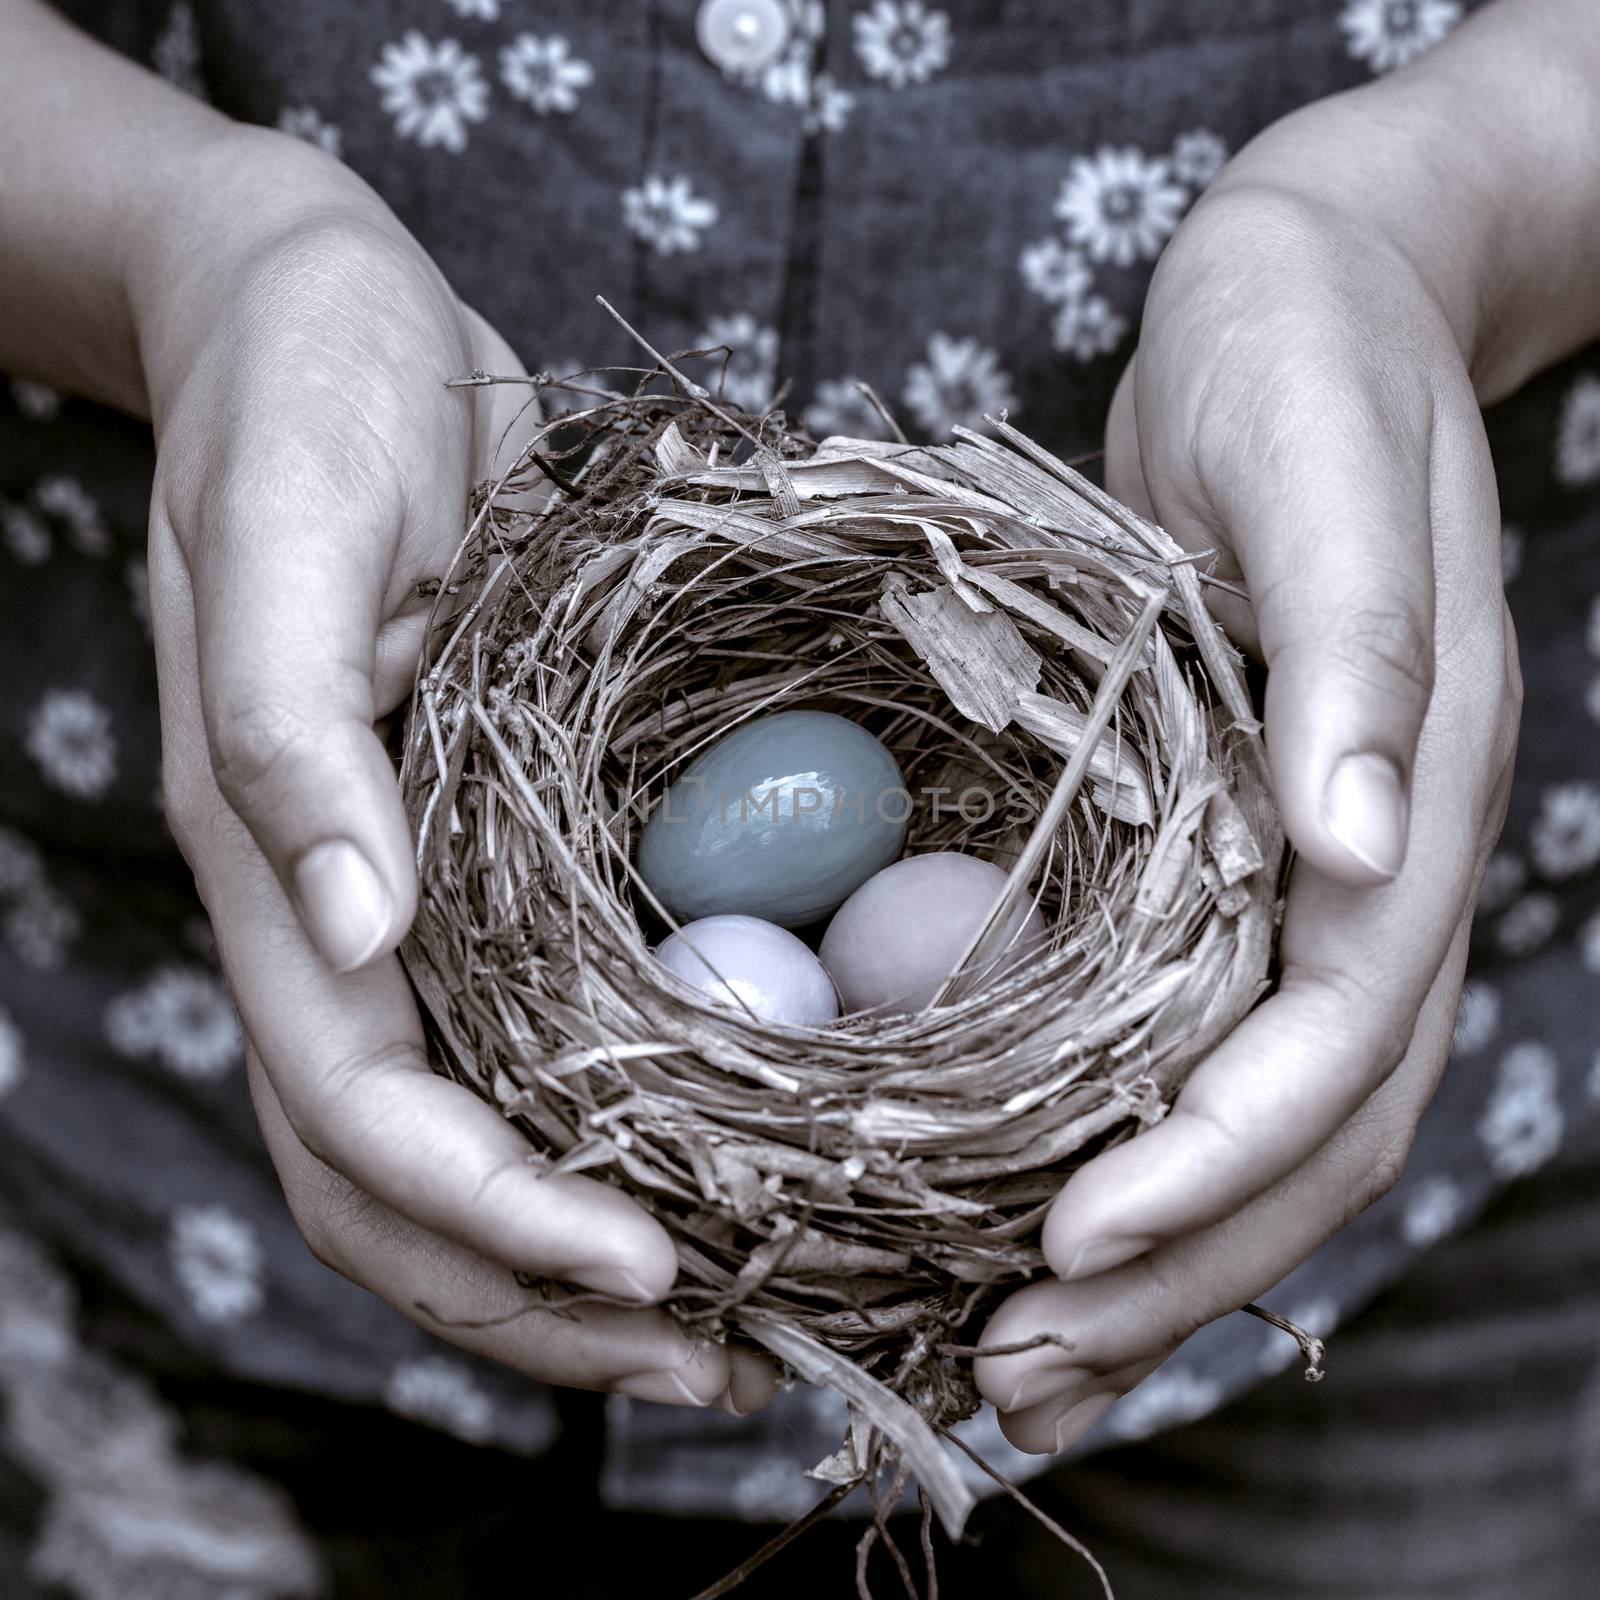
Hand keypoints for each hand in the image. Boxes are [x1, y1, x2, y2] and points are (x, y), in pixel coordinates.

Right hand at [140, 130, 774, 1413]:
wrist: (320, 322)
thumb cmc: (296, 398)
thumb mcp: (283, 528)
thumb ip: (287, 729)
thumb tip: (358, 926)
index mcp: (281, 861)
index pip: (371, 1112)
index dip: (498, 1221)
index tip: (654, 1275)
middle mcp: (346, 912)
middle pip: (414, 1184)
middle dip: (552, 1298)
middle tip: (727, 1363)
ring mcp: (416, 894)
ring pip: (480, 1140)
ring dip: (592, 1255)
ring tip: (746, 1318)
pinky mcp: (488, 849)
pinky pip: (543, 1032)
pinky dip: (627, 1129)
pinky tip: (729, 1159)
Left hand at [975, 94, 1520, 1449]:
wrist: (1313, 297)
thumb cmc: (1312, 357)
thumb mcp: (1322, 472)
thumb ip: (1354, 660)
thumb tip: (1352, 849)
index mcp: (1401, 802)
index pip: (1327, 1041)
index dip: (1209, 1163)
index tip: (1068, 1244)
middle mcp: (1359, 869)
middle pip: (1295, 1133)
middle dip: (1166, 1267)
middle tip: (1014, 1370)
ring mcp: (1298, 872)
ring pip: (1244, 1121)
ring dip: (1139, 1254)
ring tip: (1007, 1353)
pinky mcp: (1221, 851)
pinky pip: (1178, 1036)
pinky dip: (1105, 1145)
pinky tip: (1010, 1202)